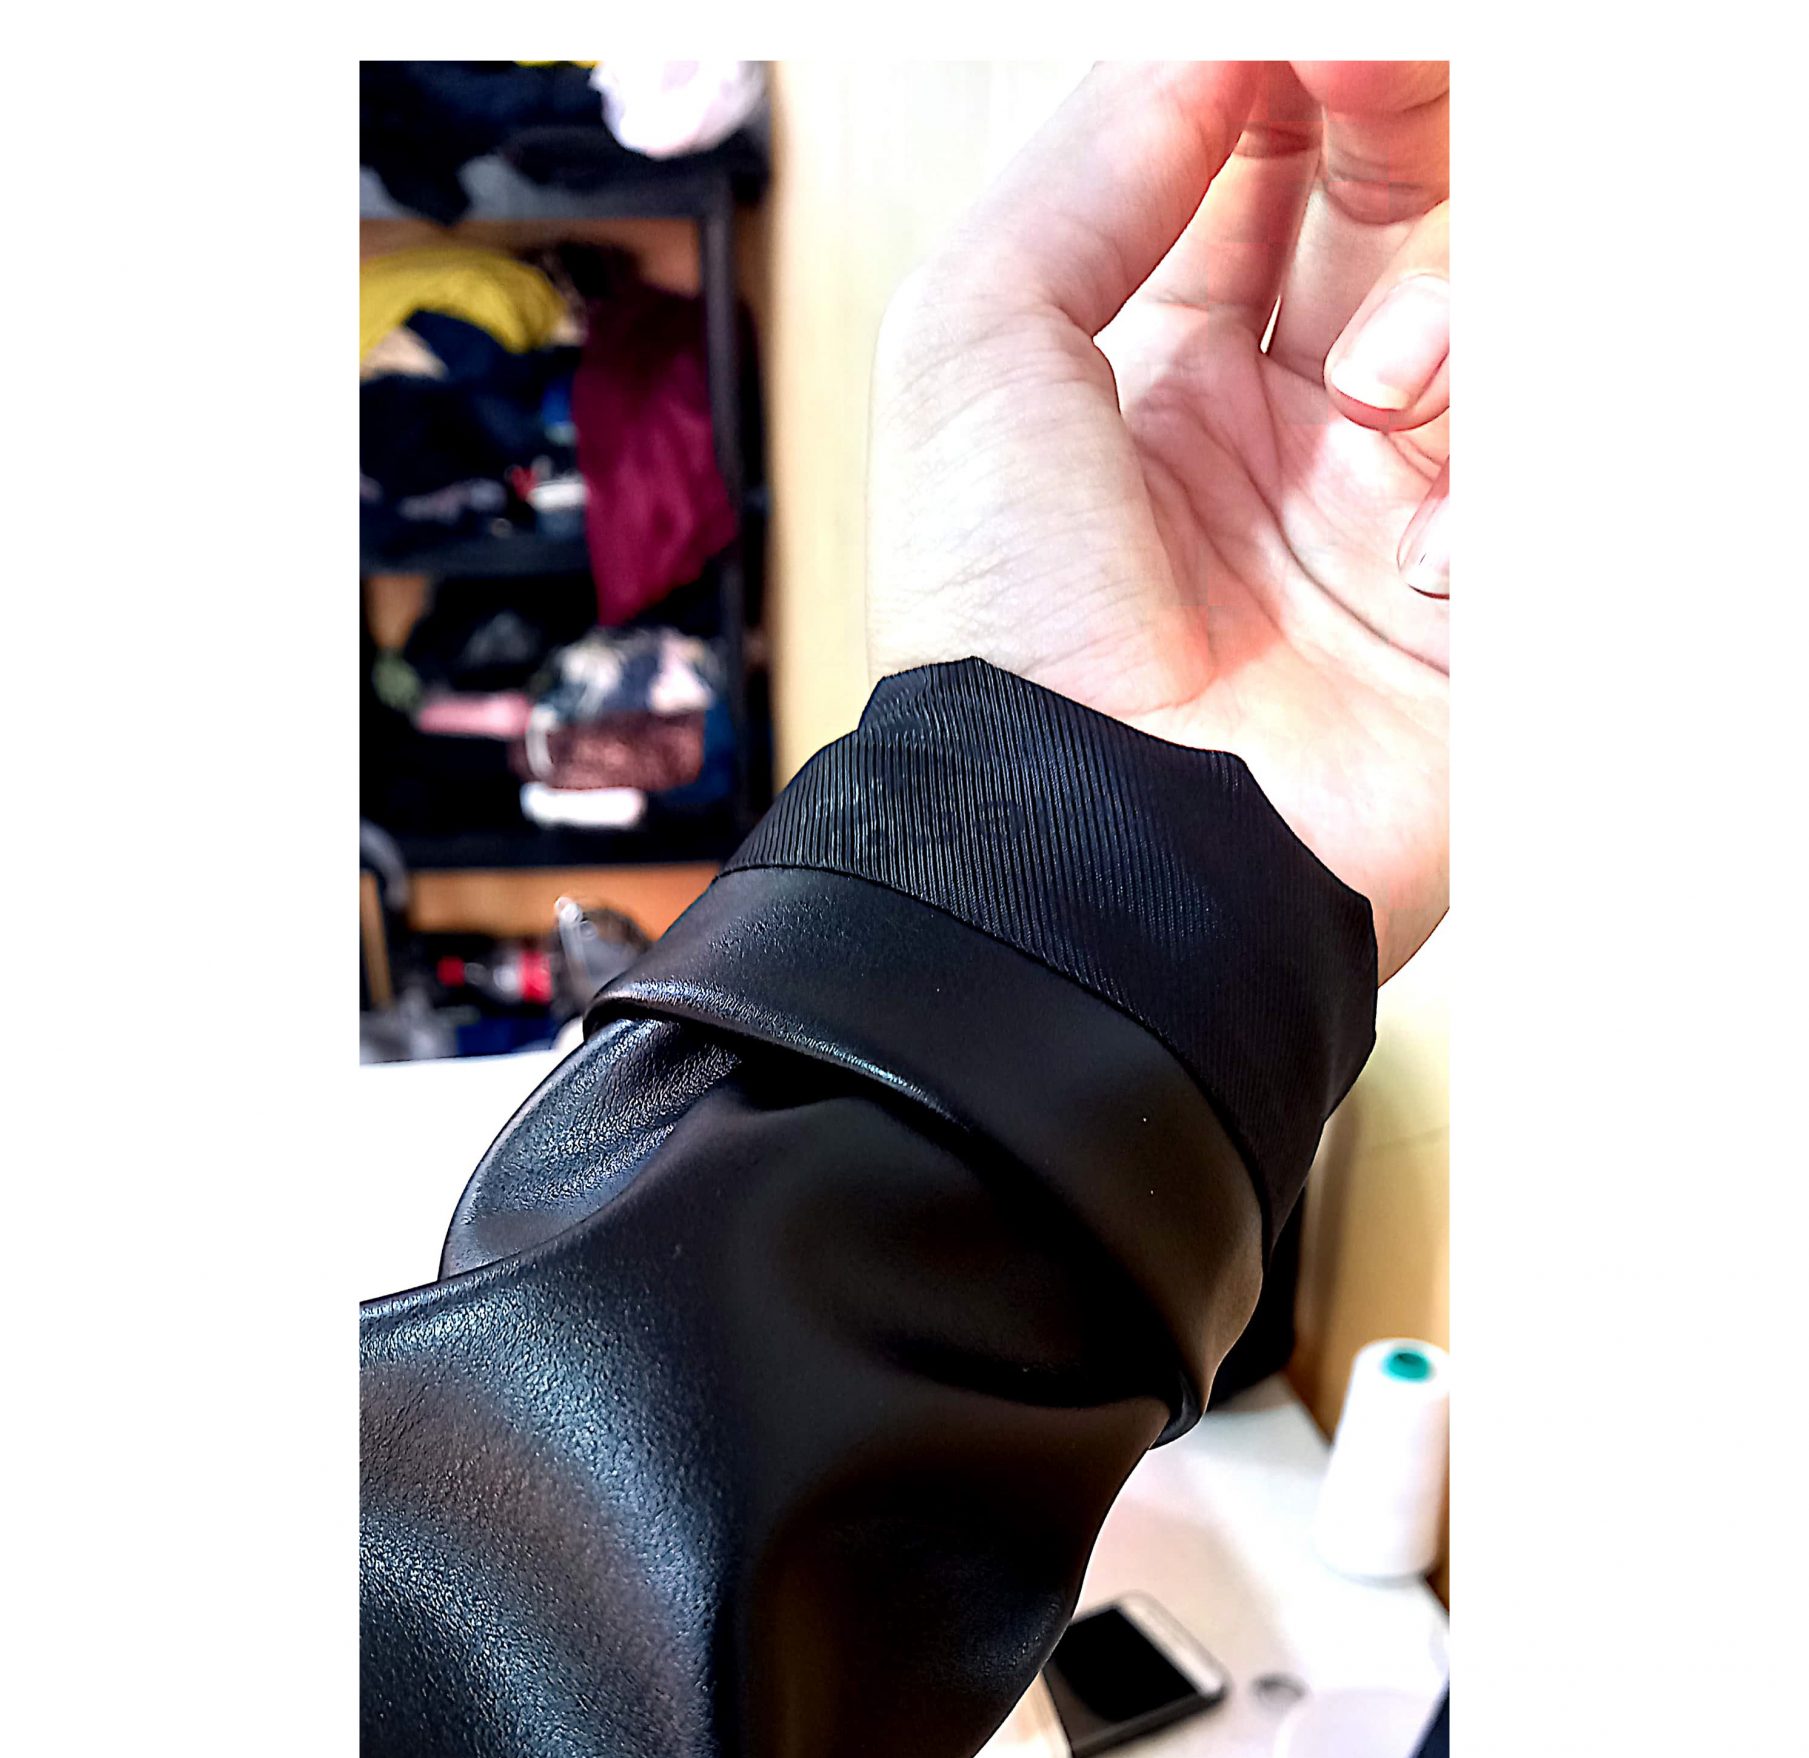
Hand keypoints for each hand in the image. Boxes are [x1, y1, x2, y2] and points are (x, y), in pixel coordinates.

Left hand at [869, 62, 1449, 981]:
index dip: (1293, 86)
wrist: (1089, 847)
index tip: (1309, 44)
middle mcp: (1279, 454)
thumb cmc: (1001, 627)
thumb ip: (1091, 165)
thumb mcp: (975, 343)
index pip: (1266, 182)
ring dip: (1448, 322)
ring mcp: (1380, 537)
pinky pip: (1537, 496)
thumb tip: (1202, 47)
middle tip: (1386, 88)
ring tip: (1374, 388)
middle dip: (1403, 137)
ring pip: (1487, 341)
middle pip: (1396, 228)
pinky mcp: (1467, 632)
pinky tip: (1418, 557)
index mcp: (1156, 388)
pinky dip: (1488, 499)